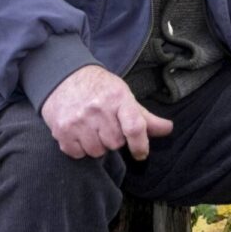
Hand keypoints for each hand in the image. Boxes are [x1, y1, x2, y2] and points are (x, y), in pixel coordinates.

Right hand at [40, 65, 172, 159]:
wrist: (64, 77)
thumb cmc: (99, 88)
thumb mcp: (123, 95)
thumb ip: (145, 117)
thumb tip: (168, 129)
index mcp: (118, 97)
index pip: (135, 127)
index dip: (140, 145)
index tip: (141, 153)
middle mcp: (98, 108)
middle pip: (115, 143)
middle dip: (114, 139)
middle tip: (107, 125)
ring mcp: (78, 120)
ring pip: (97, 151)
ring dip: (97, 145)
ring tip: (92, 128)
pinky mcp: (62, 130)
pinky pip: (77, 154)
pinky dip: (80, 148)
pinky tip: (79, 132)